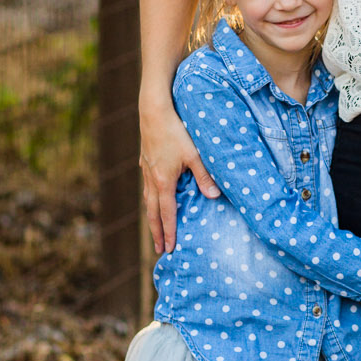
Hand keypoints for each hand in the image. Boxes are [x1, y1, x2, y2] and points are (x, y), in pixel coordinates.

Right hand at [140, 95, 218, 255]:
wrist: (154, 110)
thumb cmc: (176, 131)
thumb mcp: (194, 154)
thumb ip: (204, 176)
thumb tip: (214, 197)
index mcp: (163, 181)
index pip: (166, 213)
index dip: (169, 232)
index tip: (170, 248)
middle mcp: (152, 179)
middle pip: (152, 213)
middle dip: (157, 232)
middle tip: (160, 249)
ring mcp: (146, 170)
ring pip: (148, 200)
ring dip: (152, 218)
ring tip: (155, 231)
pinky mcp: (146, 161)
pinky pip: (148, 188)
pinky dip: (151, 201)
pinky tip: (155, 200)